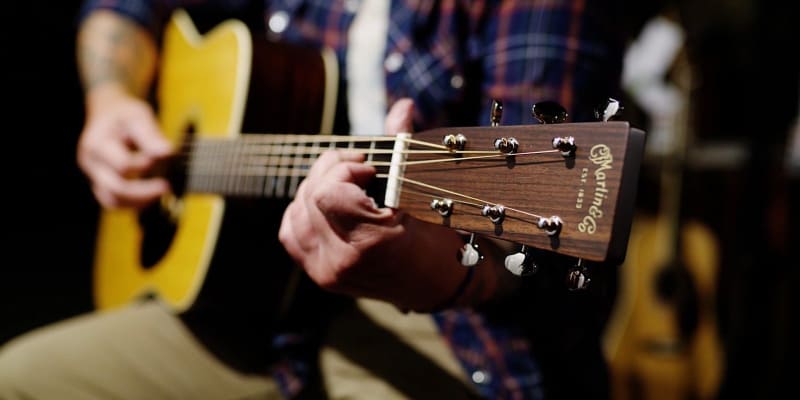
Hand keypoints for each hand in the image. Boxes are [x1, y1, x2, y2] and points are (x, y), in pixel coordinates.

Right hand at [77, 85, 172, 208]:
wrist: (107, 111)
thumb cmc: (123, 113)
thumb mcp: (138, 115)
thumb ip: (150, 135)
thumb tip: (166, 152)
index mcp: (96, 143)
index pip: (122, 165)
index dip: (145, 165)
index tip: (164, 157)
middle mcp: (91, 163)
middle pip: (115, 189)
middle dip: (144, 192)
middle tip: (167, 186)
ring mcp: (93, 175)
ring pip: (112, 201)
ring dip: (139, 201)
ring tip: (162, 191)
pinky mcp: (100, 183)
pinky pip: (114, 202)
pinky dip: (133, 203)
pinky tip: (152, 195)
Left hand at [279, 99, 498, 310]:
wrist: (438, 284)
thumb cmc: (438, 237)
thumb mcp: (423, 192)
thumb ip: (402, 147)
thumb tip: (403, 105)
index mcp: (371, 243)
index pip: (328, 193)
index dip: (344, 170)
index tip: (369, 168)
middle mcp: (341, 262)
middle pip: (309, 196)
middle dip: (331, 172)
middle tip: (359, 170)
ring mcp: (326, 272)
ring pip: (296, 211)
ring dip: (317, 189)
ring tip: (346, 187)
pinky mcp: (318, 274)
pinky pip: (290, 232)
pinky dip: (303, 210)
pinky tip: (328, 205)